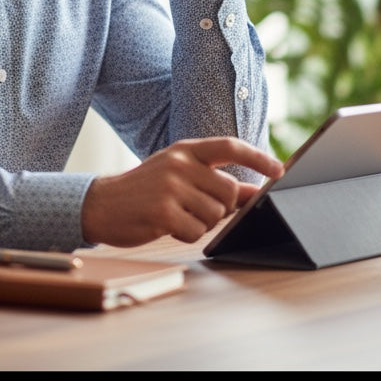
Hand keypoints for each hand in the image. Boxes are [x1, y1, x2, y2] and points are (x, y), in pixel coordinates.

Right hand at [80, 137, 283, 246]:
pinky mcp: (163, 212)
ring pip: (215, 214)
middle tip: (196, 208)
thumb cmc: (145, 190)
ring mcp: (170, 187)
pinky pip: (196, 231)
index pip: (230, 146)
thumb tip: (257, 192)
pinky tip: (168, 225)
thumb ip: (216, 180)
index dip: (258, 157)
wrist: (101, 203)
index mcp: (185, 150)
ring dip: (202, 222)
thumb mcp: (179, 175)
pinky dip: (188, 234)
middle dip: (221, 207)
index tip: (279, 169)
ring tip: (177, 214)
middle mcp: (180, 164)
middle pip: (229, 191)